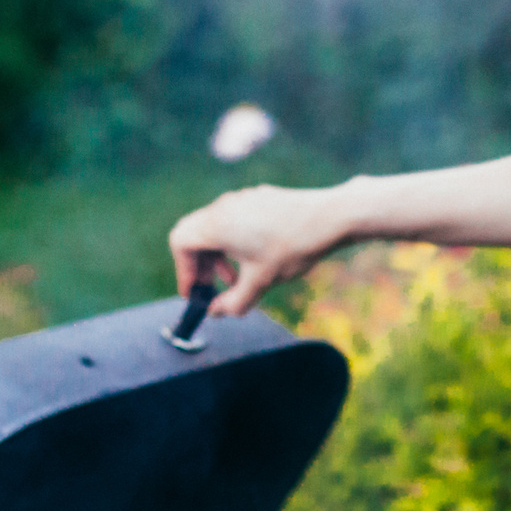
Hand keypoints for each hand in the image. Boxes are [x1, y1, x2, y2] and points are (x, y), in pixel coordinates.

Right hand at [166, 182, 355, 315]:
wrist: (331, 217)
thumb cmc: (293, 247)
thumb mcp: (261, 282)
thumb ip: (233, 302)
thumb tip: (216, 312)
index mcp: (217, 224)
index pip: (180, 243)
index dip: (184, 271)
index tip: (196, 292)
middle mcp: (224, 206)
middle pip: (194, 234)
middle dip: (200, 264)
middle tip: (213, 288)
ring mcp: (241, 199)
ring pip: (214, 227)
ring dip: (217, 255)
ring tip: (236, 278)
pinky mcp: (257, 198)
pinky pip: (232, 219)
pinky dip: (232, 242)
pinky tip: (254, 259)